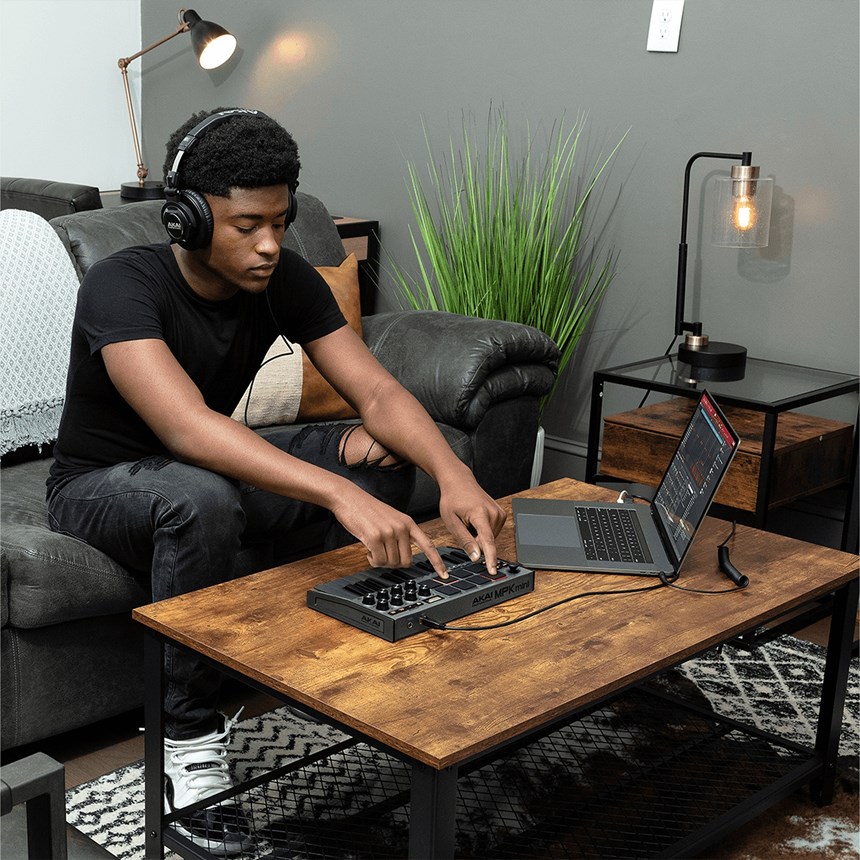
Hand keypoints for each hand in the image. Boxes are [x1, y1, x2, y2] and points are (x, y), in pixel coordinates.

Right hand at [330, 485, 447, 577]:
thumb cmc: (367, 510)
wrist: (349, 497)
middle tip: (382, 554)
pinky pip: (378, 561)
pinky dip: (372, 560)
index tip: (444, 574)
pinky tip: (367, 550)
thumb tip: (403, 559)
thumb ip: (401, 534)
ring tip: (373, 548)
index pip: (428, 545)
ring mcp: (389, 532)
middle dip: (393, 563)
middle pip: (406, 562)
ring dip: (380, 561)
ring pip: (391, 563)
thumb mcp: (391, 518)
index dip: (437, 562)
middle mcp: (401, 527)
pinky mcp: (375, 537)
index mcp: (408, 522)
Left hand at [437, 477, 505, 574]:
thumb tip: (476, 557)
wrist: (459, 481)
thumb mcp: (451, 521)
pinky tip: (475, 520)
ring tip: (469, 520)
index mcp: (480, 514)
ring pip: (489, 538)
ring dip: (478, 536)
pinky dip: (483, 531)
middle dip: (474, 541)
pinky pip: (492, 532)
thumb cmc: (452, 499)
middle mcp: (493, 513)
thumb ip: (464, 540)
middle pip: (487, 542)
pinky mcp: (501, 515)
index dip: (490, 558)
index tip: (493, 570)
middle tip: (463, 526)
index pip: (488, 541)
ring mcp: (499, 513)